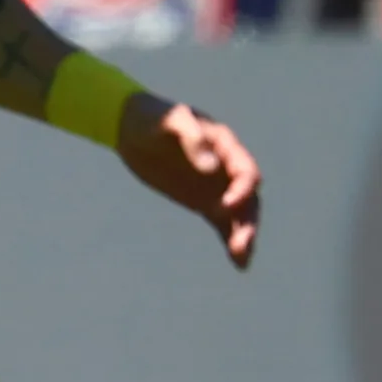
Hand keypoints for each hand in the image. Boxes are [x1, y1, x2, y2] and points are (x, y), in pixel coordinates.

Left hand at [117, 96, 262, 270]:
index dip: (242, 188)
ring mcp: (216, 185)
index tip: (225, 206)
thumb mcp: (169, 121)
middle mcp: (226, 167)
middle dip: (248, 220)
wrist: (132, 127)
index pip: (244, 171)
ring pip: (239, 214)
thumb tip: (211, 166)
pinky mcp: (203, 200)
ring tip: (242, 260)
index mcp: (224, 145)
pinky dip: (230, 240)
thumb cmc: (153, 118)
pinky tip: (239, 264)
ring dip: (243, 235)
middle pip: (248, 197)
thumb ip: (191, 138)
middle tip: (241, 244)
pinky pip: (223, 223)